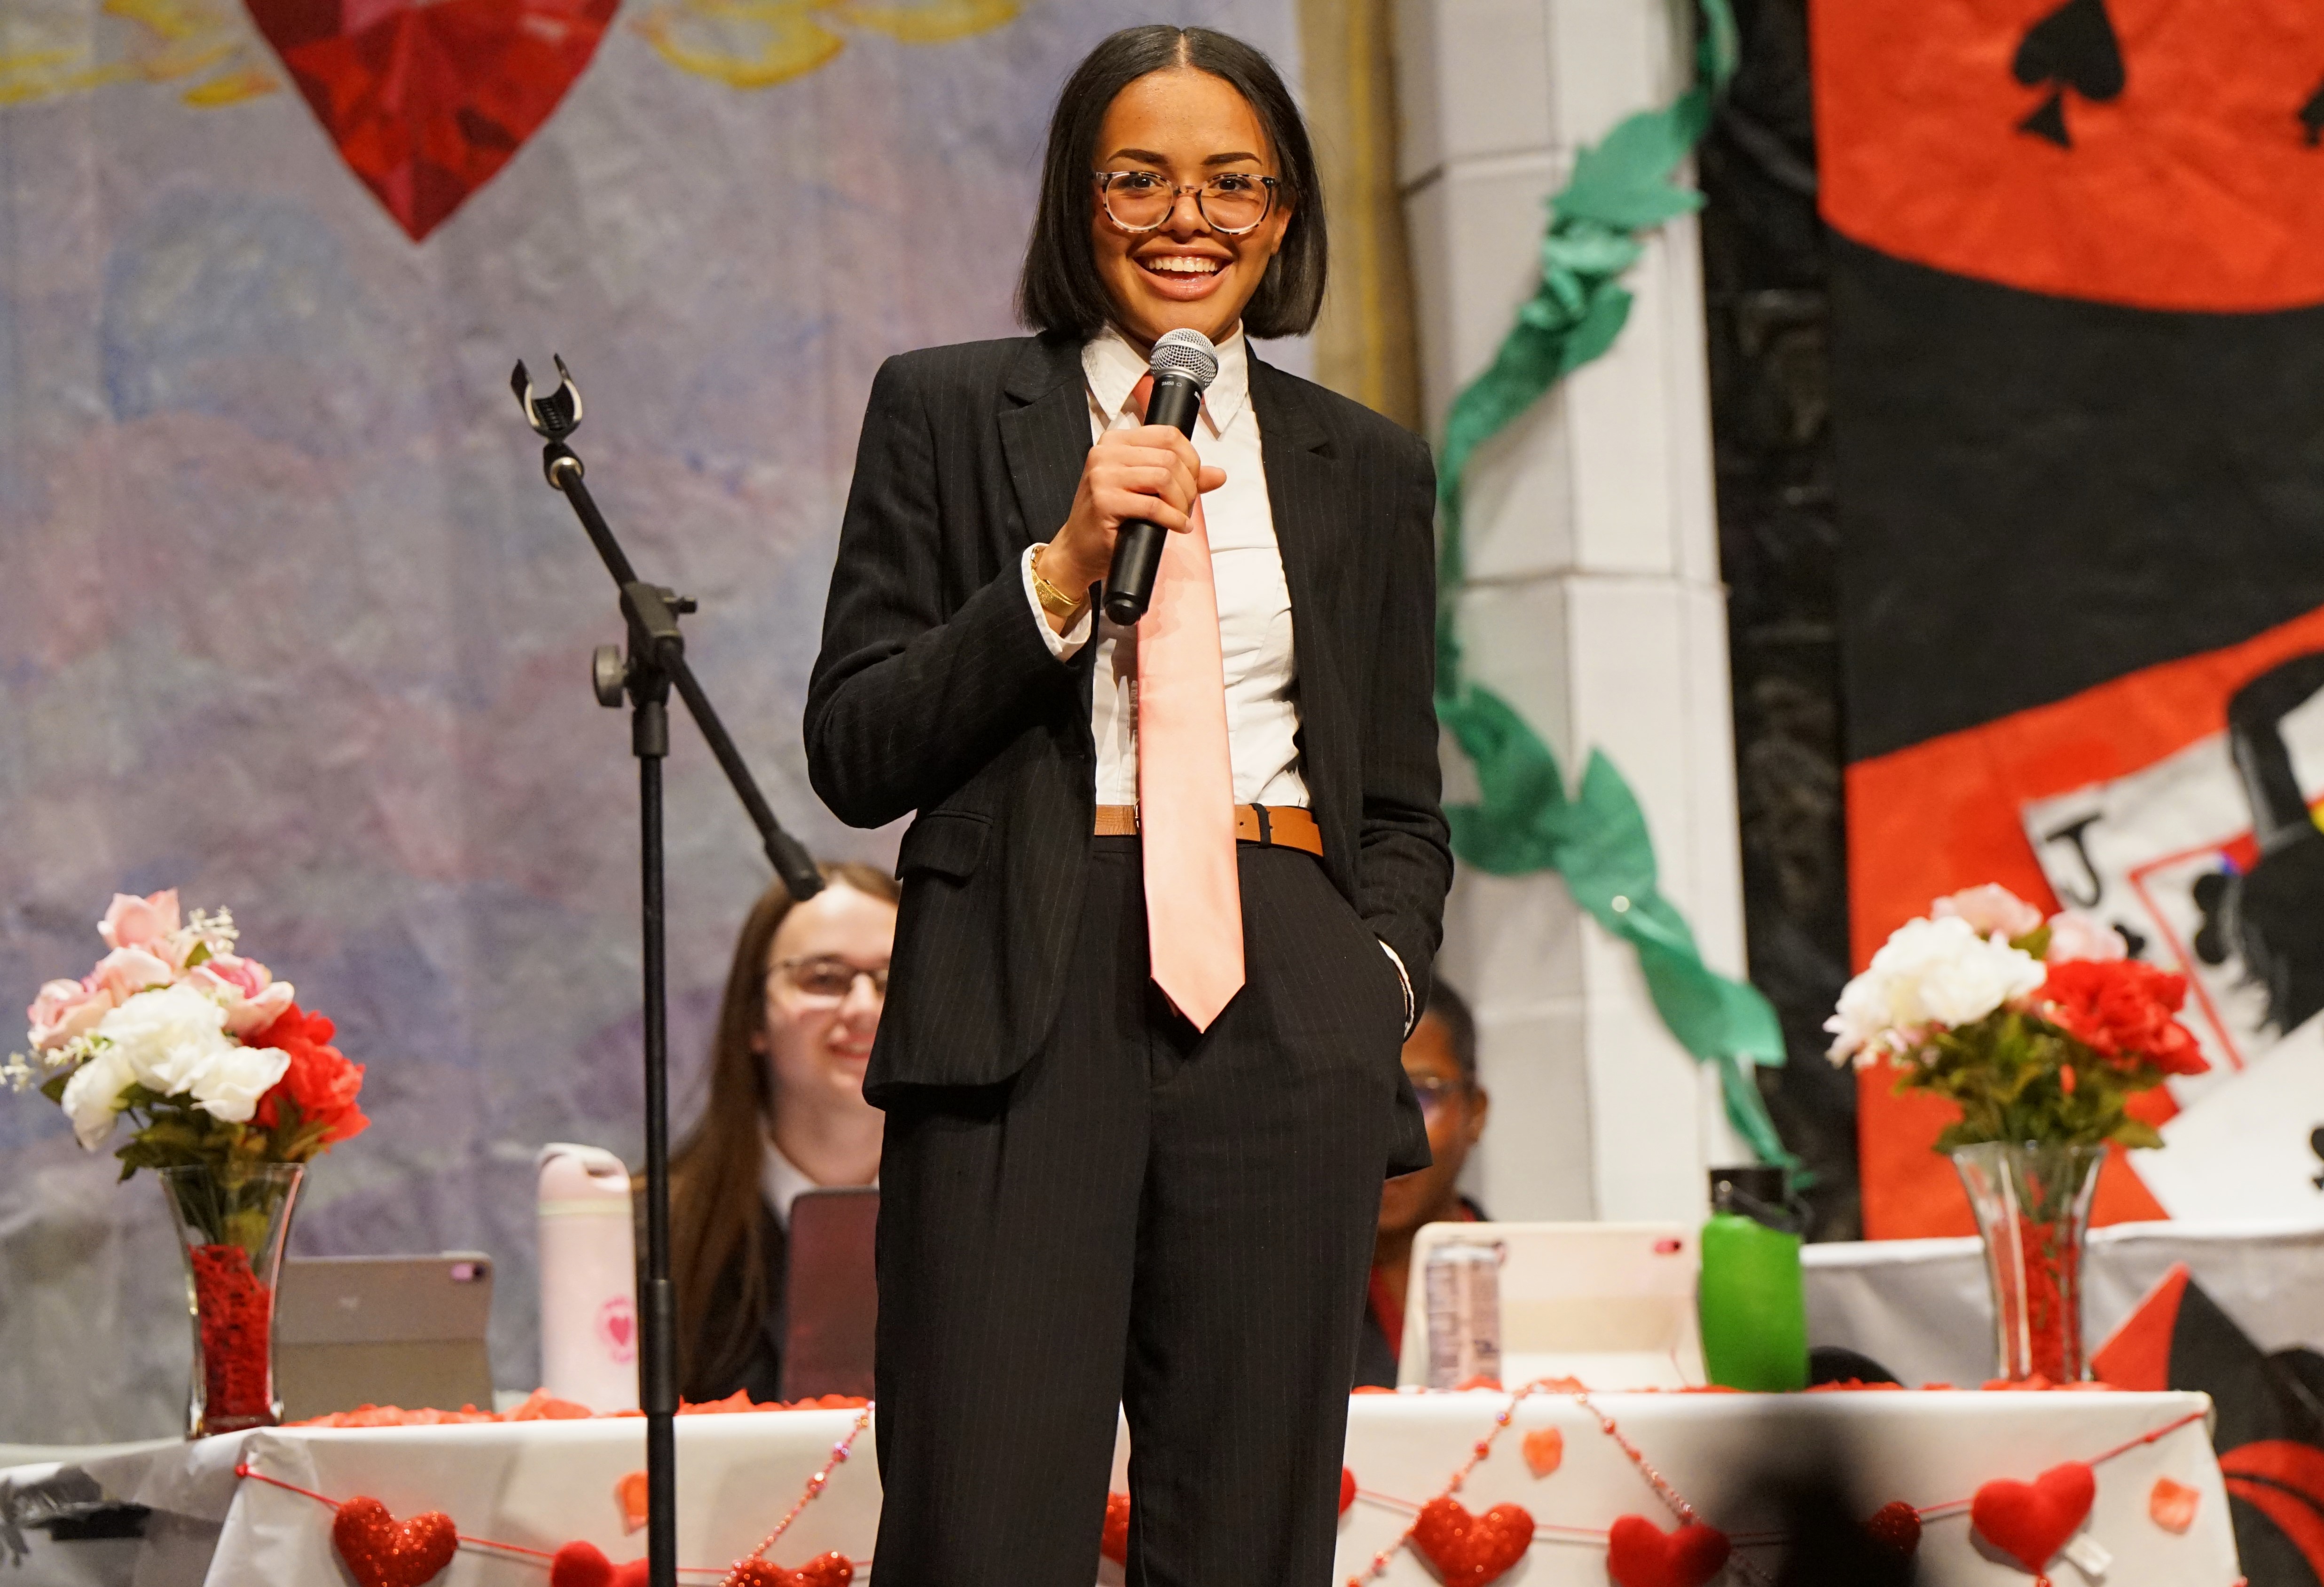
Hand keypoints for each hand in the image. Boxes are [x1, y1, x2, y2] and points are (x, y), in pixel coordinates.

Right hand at [1036, 425, 1226, 614]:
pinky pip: (1153, 506)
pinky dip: (1173, 518)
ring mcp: (1102, 476)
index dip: (1190, 458)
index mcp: (1115, 441)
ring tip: (1180, 516)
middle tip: (1186, 505)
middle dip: (1188, 485)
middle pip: (1169, 457)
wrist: (1079, 548)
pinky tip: (1177, 526)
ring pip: (1164, 477)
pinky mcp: (1105, 501)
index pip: (1168, 434)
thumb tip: (1219, 475)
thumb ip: (1180, 478)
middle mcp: (1105, 453)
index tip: (1192, 481)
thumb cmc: (1111, 518)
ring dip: (1181, 502)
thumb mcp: (1145, 489)